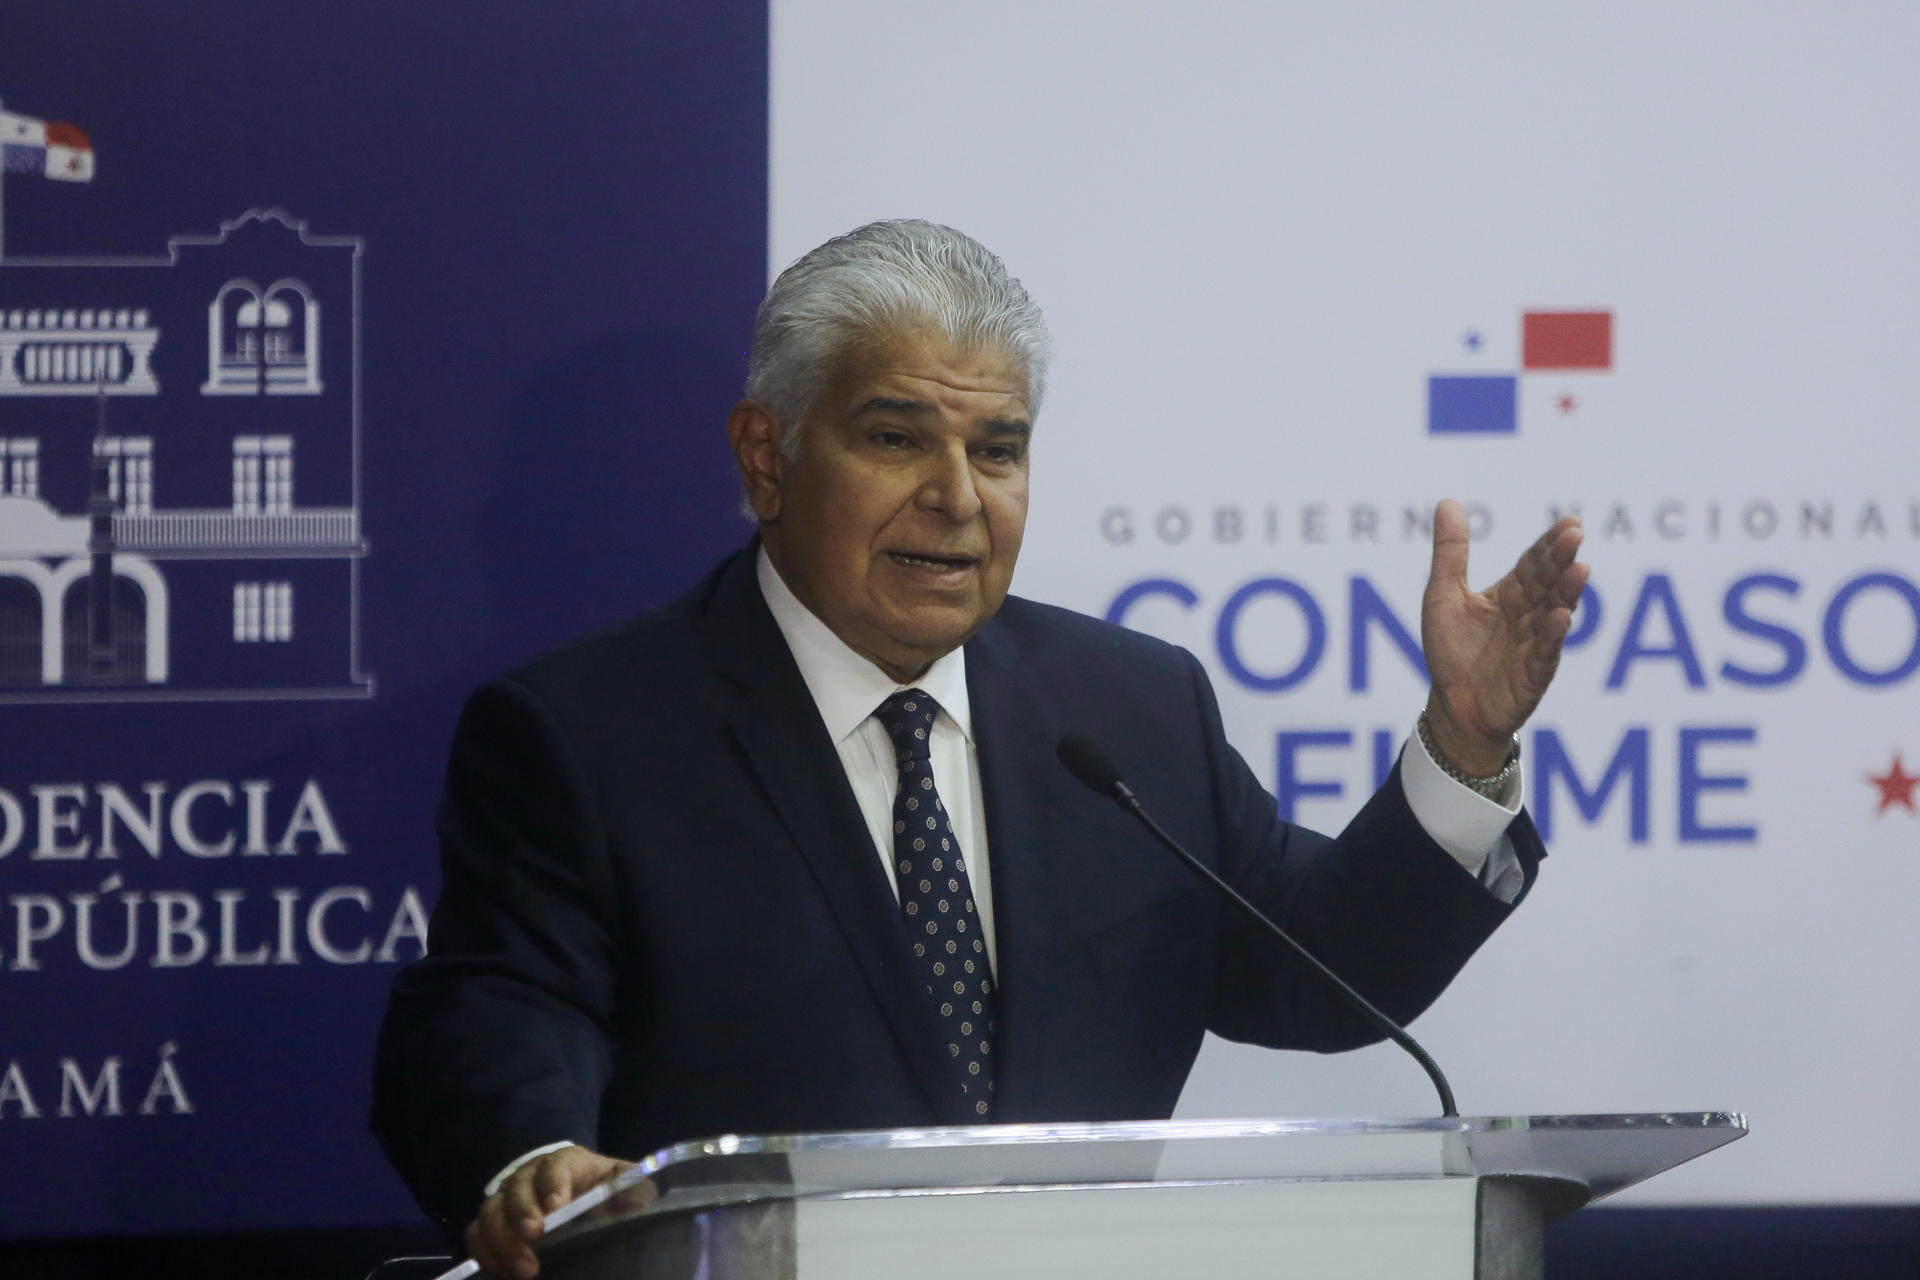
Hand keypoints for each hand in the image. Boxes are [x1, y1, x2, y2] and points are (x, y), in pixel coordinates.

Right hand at [466, 1146, 636, 1278]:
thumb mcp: (628, 1189)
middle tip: (534, 1238)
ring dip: (501, 1239)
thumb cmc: (611, 1195)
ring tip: (524, 1268)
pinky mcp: (496, 1222)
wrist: (591, 1208)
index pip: (557, 1165)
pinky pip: (477, 1233)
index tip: (555, 1210)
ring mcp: (510, 1198)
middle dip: (523, 1213)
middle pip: (518, 1187)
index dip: (553, 1185)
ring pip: (491, 1210)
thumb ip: (634, 1193)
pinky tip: (503, 1271)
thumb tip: (631, 1203)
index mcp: (569, 1163)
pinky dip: (484, 1251)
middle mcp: (532, 1175)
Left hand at [1420, 500, 1587, 774]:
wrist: (1453, 706)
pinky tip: (1561, 617)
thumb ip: (1451, 552)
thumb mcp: (1444, 595)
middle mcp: (1529, 615)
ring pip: (1554, 612)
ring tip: (1580, 569)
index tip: (1570, 523)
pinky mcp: (1533, 674)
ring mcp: (1534, 644)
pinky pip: (1545, 652)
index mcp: (1511, 594)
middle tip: (1575, 534)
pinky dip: (1553, 635)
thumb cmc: (1452, 650)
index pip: (1534, 564)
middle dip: (1561, 559)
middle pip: (1547, 582)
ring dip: (1567, 592)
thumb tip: (1447, 502)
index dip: (1550, 544)